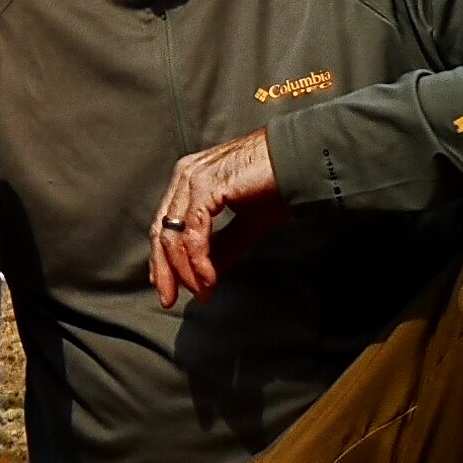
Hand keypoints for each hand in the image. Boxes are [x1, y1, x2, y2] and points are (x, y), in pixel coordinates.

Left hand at [150, 130, 285, 309]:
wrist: (301, 163)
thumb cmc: (278, 186)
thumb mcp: (246, 224)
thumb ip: (223, 247)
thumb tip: (205, 275)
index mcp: (189, 180)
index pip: (164, 225)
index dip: (162, 260)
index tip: (168, 287)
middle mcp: (186, 176)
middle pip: (161, 231)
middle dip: (165, 270)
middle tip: (170, 299)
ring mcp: (193, 178)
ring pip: (174, 234)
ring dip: (185, 270)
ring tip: (201, 291)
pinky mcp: (207, 185)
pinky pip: (194, 232)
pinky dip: (199, 259)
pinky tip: (209, 278)